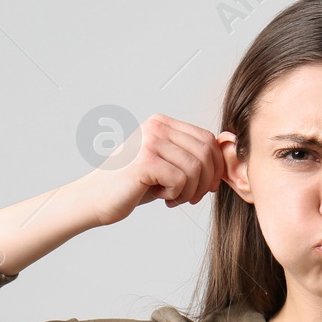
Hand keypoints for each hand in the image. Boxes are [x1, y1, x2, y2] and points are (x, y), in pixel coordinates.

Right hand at [80, 114, 224, 225]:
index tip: (207, 186)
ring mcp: (150, 142)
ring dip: (190, 191)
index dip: (215, 166)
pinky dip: (176, 195)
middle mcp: (157, 127)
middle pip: (206, 153)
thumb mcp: (166, 164)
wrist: (96, 199)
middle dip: (205, 182)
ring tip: (173, 198)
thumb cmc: (132, 184)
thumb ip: (190, 156)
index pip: (207, 139)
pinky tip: (160, 197)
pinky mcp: (145, 161)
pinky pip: (180, 181)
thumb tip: (226, 157)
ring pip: (195, 169)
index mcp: (162, 123)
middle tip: (190, 197)